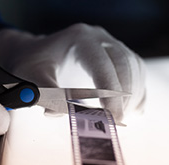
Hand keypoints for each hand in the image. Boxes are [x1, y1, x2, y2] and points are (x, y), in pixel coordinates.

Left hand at [0, 23, 145, 122]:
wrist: (34, 54)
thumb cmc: (31, 64)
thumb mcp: (31, 77)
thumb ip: (45, 94)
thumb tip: (58, 113)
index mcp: (80, 39)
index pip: (102, 64)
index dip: (111, 93)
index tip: (114, 119)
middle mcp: (99, 38)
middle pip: (124, 64)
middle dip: (124, 96)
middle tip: (117, 122)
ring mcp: (110, 44)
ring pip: (134, 67)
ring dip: (133, 95)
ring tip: (120, 118)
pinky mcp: (116, 56)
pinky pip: (136, 71)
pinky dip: (136, 92)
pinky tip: (131, 111)